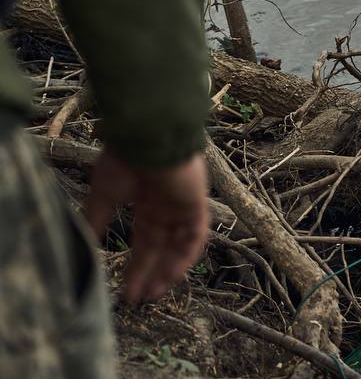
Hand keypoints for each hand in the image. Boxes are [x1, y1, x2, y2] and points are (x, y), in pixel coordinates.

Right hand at [84, 150, 208, 302]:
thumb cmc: (124, 161)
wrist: (147, 138)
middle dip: (150, 273)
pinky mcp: (197, 204)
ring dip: (169, 270)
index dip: (135, 267)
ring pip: (180, 245)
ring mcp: (183, 206)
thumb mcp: (104, 194)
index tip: (125, 292)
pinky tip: (173, 274)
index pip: (144, 242)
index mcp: (147, 203)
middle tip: (139, 299)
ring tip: (154, 292)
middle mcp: (167, 207)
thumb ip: (98, 219)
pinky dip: (187, 255)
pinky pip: (196, 235)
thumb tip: (87, 244)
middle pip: (161, 248)